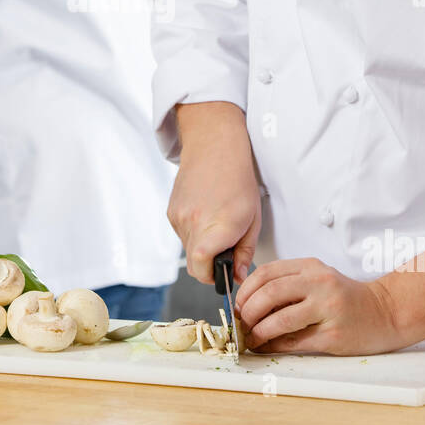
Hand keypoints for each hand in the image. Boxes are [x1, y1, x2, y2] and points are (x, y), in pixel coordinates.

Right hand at [168, 102, 260, 285]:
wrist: (214, 147)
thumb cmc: (239, 180)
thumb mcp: (253, 218)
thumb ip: (245, 252)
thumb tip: (238, 277)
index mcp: (218, 225)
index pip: (202, 268)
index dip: (211, 277)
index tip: (223, 274)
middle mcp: (194, 223)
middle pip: (194, 265)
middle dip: (209, 266)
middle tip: (226, 250)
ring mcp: (179, 217)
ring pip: (188, 251)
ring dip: (202, 247)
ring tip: (217, 224)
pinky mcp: (171, 212)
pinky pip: (182, 235)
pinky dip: (194, 233)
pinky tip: (206, 214)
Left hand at [235, 257, 402, 355]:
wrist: (385, 312)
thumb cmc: (345, 298)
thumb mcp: (318, 279)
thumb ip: (288, 285)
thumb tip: (248, 304)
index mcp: (311, 267)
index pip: (267, 273)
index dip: (245, 290)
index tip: (238, 304)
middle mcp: (319, 284)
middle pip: (269, 294)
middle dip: (248, 312)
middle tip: (242, 323)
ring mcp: (328, 309)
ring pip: (279, 320)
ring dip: (258, 332)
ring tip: (252, 338)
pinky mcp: (333, 335)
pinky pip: (295, 342)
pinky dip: (274, 346)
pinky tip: (267, 347)